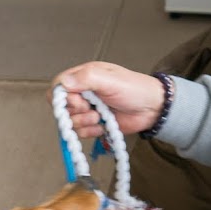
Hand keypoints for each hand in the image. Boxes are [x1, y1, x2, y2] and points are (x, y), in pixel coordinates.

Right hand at [52, 61, 166, 138]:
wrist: (152, 108)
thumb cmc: (134, 88)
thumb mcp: (110, 79)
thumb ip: (86, 79)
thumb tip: (63, 83)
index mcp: (84, 76)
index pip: (58, 86)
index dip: (63, 97)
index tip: (78, 101)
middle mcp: (83, 92)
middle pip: (62, 106)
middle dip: (75, 111)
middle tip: (91, 109)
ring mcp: (88, 109)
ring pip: (70, 121)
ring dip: (83, 123)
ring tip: (100, 118)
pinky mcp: (94, 124)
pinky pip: (80, 132)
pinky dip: (89, 132)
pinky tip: (102, 127)